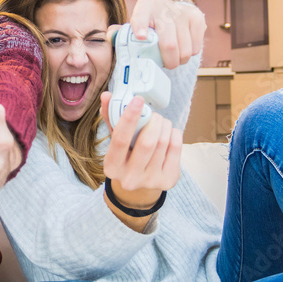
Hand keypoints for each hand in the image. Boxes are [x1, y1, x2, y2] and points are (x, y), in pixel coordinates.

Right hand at [100, 91, 182, 207]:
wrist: (139, 185)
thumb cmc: (126, 156)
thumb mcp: (115, 140)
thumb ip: (111, 118)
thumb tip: (107, 95)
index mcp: (112, 167)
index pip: (120, 140)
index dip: (130, 118)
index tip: (138, 100)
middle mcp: (130, 178)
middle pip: (147, 142)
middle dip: (153, 121)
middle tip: (153, 114)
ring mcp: (150, 181)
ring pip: (163, 142)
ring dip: (164, 125)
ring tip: (160, 122)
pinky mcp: (168, 180)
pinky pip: (176, 148)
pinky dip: (174, 134)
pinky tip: (168, 133)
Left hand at [115, 0, 205, 68]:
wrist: (173, 16)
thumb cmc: (149, 27)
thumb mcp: (133, 30)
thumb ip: (122, 34)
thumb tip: (111, 36)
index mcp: (144, 6)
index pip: (141, 15)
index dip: (141, 26)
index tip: (141, 37)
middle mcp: (162, 5)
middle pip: (168, 42)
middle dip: (168, 60)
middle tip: (167, 65)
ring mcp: (181, 10)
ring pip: (184, 49)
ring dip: (179, 59)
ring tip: (173, 56)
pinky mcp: (196, 17)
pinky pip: (195, 47)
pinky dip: (189, 54)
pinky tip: (183, 48)